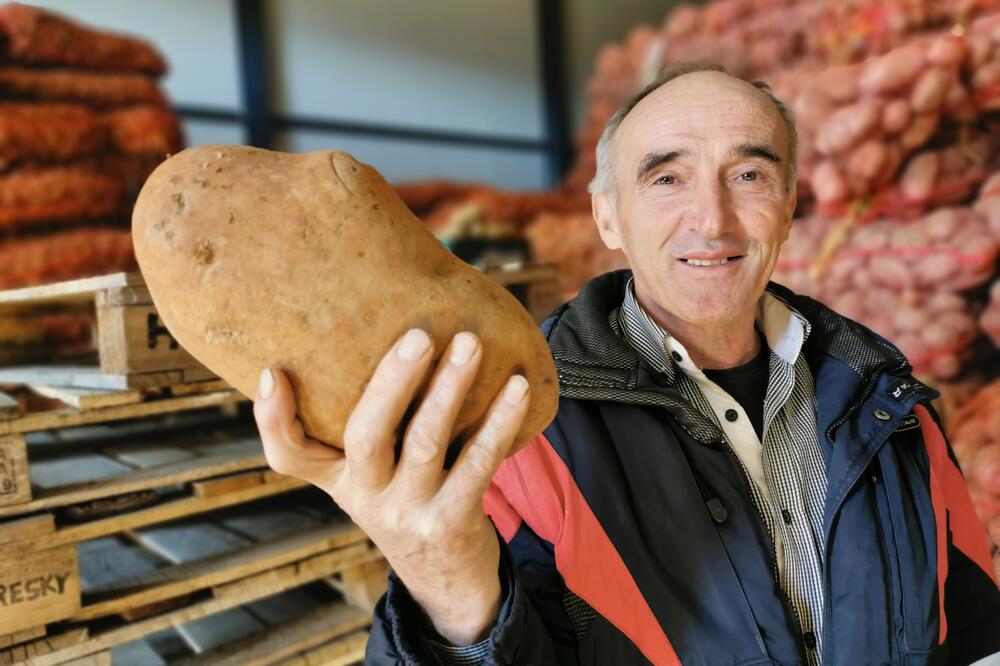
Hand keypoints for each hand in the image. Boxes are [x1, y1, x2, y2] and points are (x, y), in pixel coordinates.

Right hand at [252, 329, 530, 643]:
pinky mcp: (452, 522)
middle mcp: (365, 496)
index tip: (272, 370)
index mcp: (339, 478)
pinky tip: (517, 388)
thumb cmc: (409, 501)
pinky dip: (499, 422)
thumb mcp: (373, 477)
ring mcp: (408, 512)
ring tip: (470, 343)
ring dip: (450, 388)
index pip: (288, 455)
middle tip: (420, 334)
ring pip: (425, 440)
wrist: (448, 582)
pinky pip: (478, 463)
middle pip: (365, 433)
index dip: (272, 417)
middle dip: (393, 379)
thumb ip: (370, 426)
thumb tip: (384, 337)